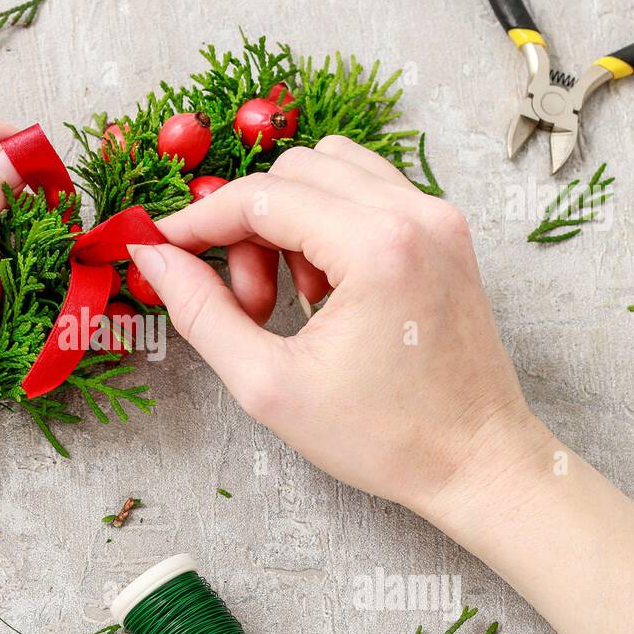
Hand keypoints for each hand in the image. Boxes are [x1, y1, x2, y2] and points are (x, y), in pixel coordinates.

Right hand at [127, 136, 548, 516]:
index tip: (161, 250)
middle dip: (247, 229)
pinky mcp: (445, 231)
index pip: (261, 197)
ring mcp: (437, 216)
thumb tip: (155, 259)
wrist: (478, 462)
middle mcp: (415, 213)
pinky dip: (327, 223)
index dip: (198, 220)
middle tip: (245, 305)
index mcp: (378, 246)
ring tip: (288, 297)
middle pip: (292, 172)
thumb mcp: (270, 385)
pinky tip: (323, 288)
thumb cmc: (384, 439)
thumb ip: (201, 314)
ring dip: (287, 220)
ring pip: (329, 171)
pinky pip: (366, 191)